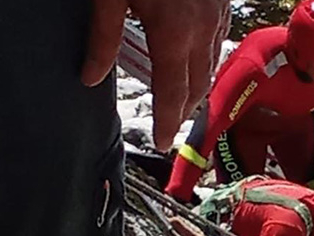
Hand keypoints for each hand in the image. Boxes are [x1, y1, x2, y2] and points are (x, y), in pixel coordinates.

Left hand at [82, 0, 231, 151]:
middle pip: (197, 87)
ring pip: (211, 66)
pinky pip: (218, 43)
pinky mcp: (223, 4)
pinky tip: (193, 60)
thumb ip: (103, 36)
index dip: (167, 123)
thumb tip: (91, 77)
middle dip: (183, 111)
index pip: (172, 94)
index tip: (162, 143)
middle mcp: (201, 30)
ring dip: (196, 87)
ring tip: (179, 99)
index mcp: (172, 34)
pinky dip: (206, 61)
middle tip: (169, 126)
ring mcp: (217, 16)